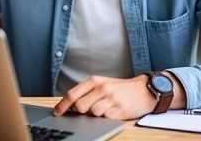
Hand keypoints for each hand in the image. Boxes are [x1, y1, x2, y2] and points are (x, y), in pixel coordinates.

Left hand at [53, 73, 185, 119]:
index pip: (73, 94)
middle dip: (81, 112)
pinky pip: (105, 119)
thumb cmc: (120, 89)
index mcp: (95, 81)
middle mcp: (102, 88)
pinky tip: (112, 112)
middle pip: (80, 106)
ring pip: (92, 113)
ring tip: (105, 109)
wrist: (144, 90)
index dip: (62, 105)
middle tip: (89, 111)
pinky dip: (106, 119)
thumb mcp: (103, 84)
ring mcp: (111, 99)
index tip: (57, 113)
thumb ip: (87, 92)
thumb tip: (69, 106)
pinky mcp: (120, 110)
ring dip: (95, 116)